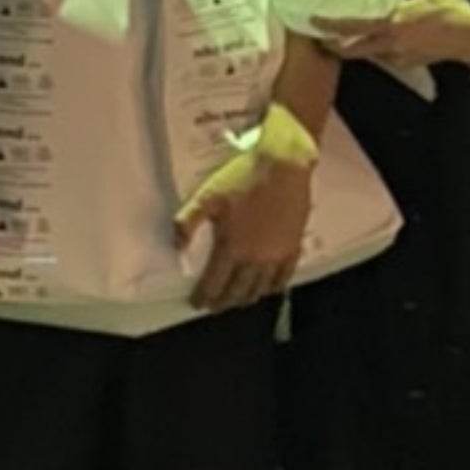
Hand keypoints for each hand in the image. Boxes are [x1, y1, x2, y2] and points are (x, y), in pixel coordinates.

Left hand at [175, 108, 316, 312]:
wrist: (282, 164)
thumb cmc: (243, 177)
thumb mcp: (207, 196)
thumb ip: (187, 221)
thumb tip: (177, 245)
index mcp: (231, 247)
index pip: (214, 283)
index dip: (204, 296)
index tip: (198, 303)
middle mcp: (254, 257)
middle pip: (237, 291)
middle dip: (224, 302)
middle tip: (215, 306)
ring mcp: (276, 254)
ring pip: (260, 288)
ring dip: (247, 298)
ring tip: (238, 300)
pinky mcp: (293, 246)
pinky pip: (284, 277)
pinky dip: (273, 287)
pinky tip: (268, 288)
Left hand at [318, 0, 469, 70]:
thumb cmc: (451, 10)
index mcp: (392, 23)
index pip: (351, 28)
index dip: (329, 27)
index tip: (311, 22)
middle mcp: (390, 44)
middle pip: (351, 51)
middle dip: (332, 46)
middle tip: (320, 37)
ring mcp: (398, 57)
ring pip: (367, 54)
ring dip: (356, 45)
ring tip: (347, 33)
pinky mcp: (407, 63)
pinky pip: (385, 56)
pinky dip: (378, 47)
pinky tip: (382, 36)